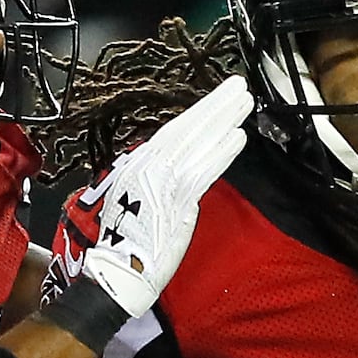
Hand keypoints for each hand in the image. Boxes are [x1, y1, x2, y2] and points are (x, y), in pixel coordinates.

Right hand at [68, 74, 253, 320]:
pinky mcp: (176, 202)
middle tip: (238, 86)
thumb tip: (180, 177)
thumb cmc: (119, 245)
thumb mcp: (131, 202)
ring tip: (244, 102)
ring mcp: (163, 182)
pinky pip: (203, 171)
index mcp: (139, 165)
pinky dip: (221, 153)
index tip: (218, 99)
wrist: (113, 272)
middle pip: (188, 129)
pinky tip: (238, 136)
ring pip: (198, 144)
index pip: (175, 132)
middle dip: (215, 106)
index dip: (199, 113)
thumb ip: (158, 185)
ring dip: (224, 120)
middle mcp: (149, 167)